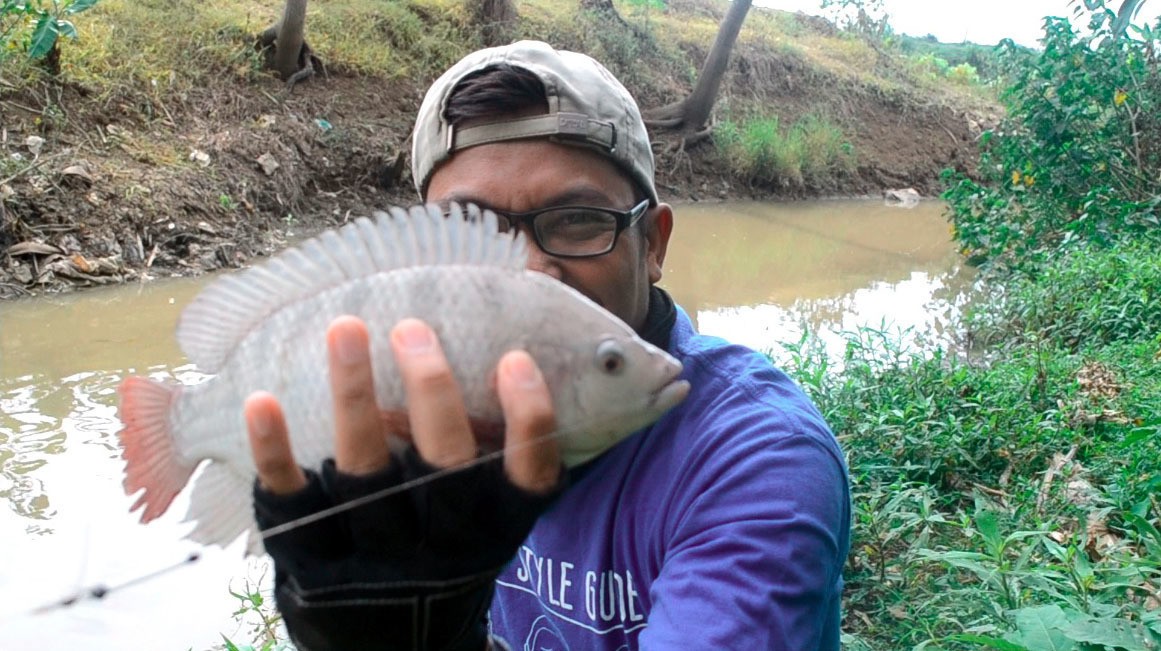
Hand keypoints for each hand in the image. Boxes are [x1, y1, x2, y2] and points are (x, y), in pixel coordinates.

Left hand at [245, 316, 564, 650]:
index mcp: (490, 531)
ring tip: (345, 328)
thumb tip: (502, 358)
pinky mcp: (311, 561)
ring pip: (365, 473)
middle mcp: (439, 547)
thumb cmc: (439, 558)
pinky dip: (275, 453)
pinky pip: (292, 503)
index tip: (515, 359)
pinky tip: (262, 400)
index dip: (527, 422)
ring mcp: (372, 556)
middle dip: (431, 394)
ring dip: (353, 397)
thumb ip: (491, 463)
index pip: (525, 478)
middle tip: (413, 328)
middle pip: (442, 468)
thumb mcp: (481, 526)